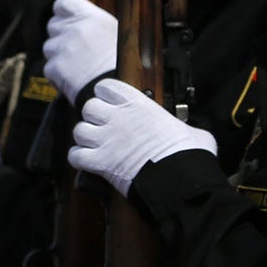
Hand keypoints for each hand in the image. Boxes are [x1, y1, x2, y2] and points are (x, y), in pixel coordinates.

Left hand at [44, 0, 117, 103]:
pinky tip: (75, 79)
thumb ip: (94, 25)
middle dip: (61, 35)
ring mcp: (62, 49)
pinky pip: (49, 68)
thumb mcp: (118, 35)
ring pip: (50, 47)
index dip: (63, 12)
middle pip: (53, 25)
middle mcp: (75, 30)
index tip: (66, 19)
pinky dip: (58, 74)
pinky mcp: (54, 68)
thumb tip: (82, 22)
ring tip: (79, 66)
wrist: (120, 91)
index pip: (64, 3)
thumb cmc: (125, 65)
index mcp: (92, 18)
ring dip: (59, 55)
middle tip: (77, 49)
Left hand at [68, 77, 216, 196]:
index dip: (106, 94)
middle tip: (104, 127)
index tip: (110, 102)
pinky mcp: (99, 162)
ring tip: (97, 145)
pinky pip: (75, 156)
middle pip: (88, 107)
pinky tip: (90, 162)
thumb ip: (179, 125)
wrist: (181, 179)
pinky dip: (79, 159)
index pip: (107, 87)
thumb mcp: (191, 130)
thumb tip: (184, 132)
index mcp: (139, 105)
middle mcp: (117, 118)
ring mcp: (106, 140)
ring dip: (85, 138)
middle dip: (94, 117)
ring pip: (79, 131)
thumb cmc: (189, 154)